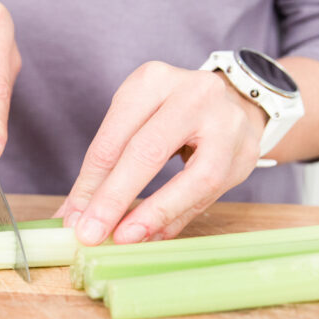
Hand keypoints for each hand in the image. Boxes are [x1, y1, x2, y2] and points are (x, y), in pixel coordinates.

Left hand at [57, 61, 266, 244]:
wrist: (232, 102)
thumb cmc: (170, 112)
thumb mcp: (134, 120)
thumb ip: (105, 165)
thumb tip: (73, 216)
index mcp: (153, 80)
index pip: (114, 138)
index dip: (90, 184)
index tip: (72, 219)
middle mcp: (193, 93)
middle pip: (148, 152)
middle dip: (115, 199)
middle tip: (90, 233)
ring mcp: (227, 122)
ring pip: (193, 178)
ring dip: (154, 214)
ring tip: (124, 238)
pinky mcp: (246, 152)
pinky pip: (209, 194)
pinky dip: (177, 218)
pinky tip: (153, 234)